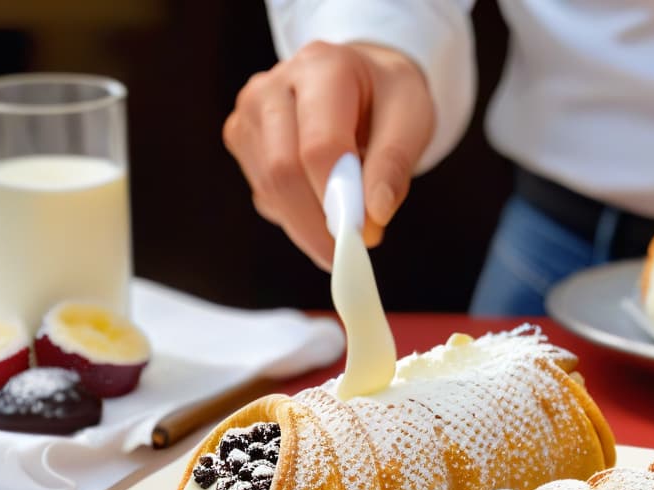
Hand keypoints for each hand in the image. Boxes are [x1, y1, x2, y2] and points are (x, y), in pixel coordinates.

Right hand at [223, 41, 434, 269]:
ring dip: (307, 227)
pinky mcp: (241, 140)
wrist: (360, 79)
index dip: (338, 200)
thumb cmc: (387, 99)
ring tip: (343, 234)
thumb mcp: (412, 119)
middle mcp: (273, 86)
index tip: (361, 238)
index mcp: (321, 67)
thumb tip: (373, 215)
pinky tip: (322, 209)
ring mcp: (249, 113)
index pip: (320, 146)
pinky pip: (265, 195)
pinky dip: (295, 217)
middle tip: (350, 257)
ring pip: (269, 189)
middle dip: (317, 225)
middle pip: (284, 170)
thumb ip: (395, 164)